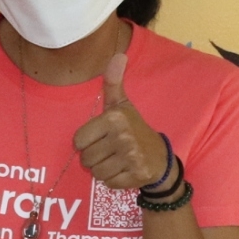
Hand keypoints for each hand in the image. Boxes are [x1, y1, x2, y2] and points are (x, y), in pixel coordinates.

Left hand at [72, 53, 169, 190]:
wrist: (160, 158)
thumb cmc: (135, 129)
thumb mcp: (122, 105)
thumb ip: (113, 82)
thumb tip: (118, 55)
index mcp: (114, 118)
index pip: (78, 140)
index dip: (87, 142)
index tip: (101, 138)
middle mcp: (122, 137)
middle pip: (85, 158)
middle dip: (94, 157)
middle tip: (110, 150)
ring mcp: (130, 157)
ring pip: (96, 172)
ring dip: (103, 169)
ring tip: (116, 160)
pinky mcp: (135, 176)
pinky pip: (108, 183)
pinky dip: (114, 180)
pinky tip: (124, 170)